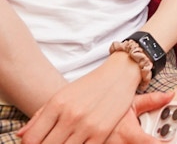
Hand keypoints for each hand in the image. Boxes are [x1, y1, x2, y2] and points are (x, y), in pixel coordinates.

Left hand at [18, 90, 174, 143]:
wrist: (120, 74)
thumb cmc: (90, 84)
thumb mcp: (63, 94)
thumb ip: (40, 115)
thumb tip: (21, 135)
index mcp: (57, 103)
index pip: (31, 139)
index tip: (37, 142)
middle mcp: (70, 115)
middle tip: (54, 139)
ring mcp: (86, 126)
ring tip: (66, 139)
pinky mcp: (101, 134)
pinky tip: (78, 142)